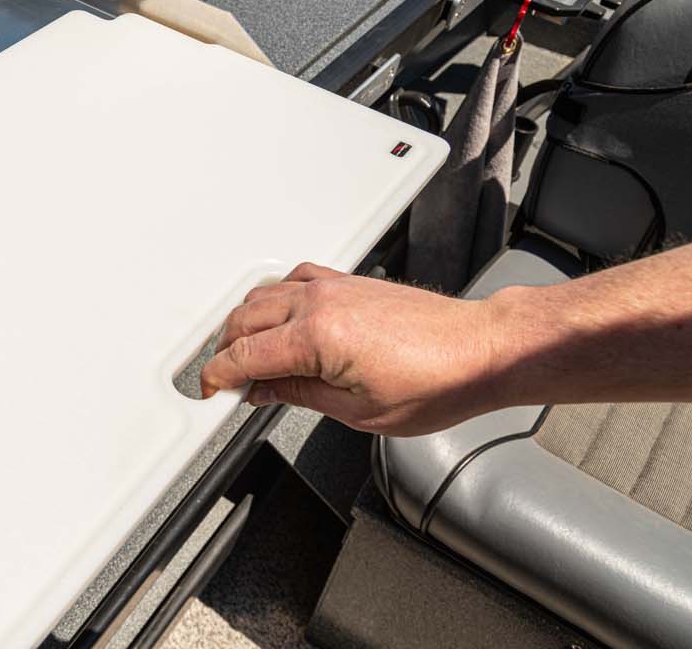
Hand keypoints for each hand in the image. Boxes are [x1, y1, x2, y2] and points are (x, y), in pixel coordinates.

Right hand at [199, 263, 499, 435]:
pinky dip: (273, 298)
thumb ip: (300, 395)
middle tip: (225, 379)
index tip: (211, 390)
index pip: (247, 355)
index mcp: (319, 338)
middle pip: (245, 320)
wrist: (481, 349)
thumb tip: (264, 390)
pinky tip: (277, 318)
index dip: (220, 376)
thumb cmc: (438, 381)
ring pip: (263, 295)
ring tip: (246, 353)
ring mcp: (333, 287)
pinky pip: (293, 280)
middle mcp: (320, 303)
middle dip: (225, 350)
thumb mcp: (360, 411)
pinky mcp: (348, 281)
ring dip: (245, 323)